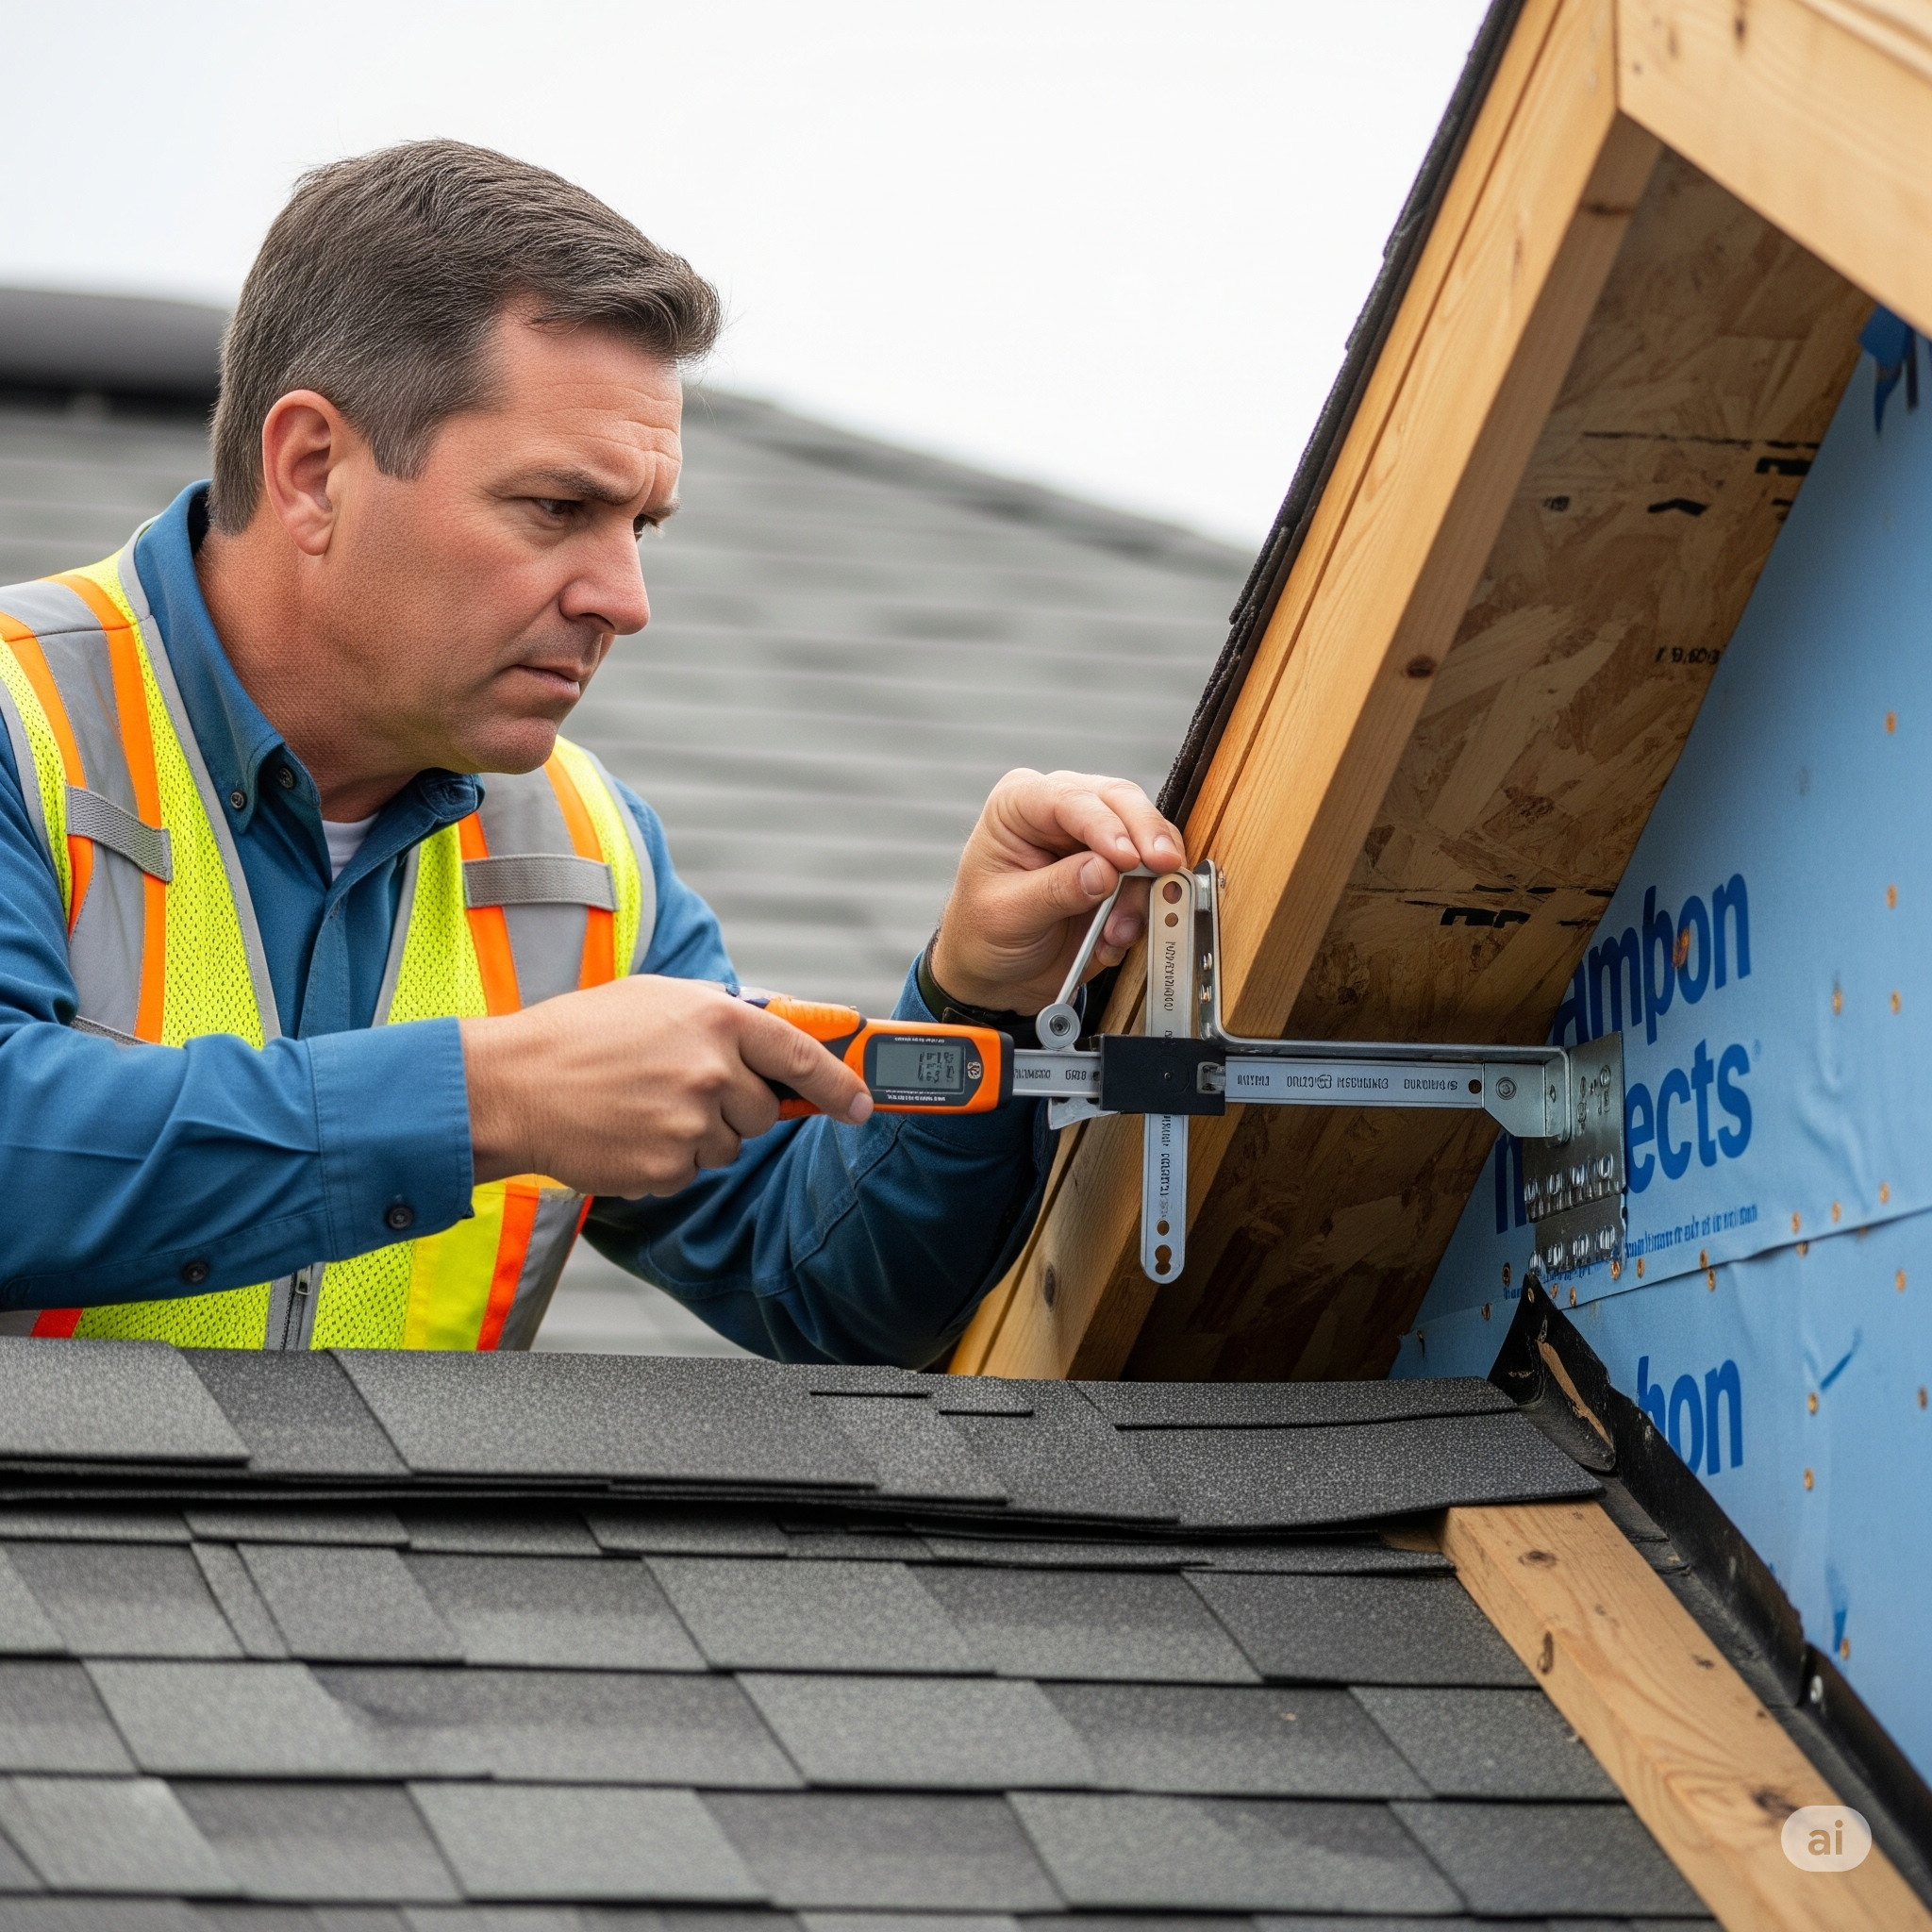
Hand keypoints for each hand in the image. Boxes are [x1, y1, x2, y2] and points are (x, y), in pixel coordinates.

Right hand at [462, 976, 872, 1195]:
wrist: (511, 1084)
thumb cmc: (580, 1035)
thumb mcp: (658, 998)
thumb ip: (723, 1014)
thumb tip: (782, 1028)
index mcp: (717, 1018)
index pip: (803, 1056)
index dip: (841, 1084)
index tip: (862, 1104)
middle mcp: (712, 1071)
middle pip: (765, 1111)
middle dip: (736, 1106)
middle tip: (681, 1088)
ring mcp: (690, 1124)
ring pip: (729, 1145)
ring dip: (699, 1134)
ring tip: (642, 1106)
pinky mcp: (666, 1168)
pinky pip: (691, 1173)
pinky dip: (666, 1160)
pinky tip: (627, 1133)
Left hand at [929, 768, 1185, 1014]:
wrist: (998, 974)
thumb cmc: (984, 933)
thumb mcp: (1007, 915)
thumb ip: (1056, 891)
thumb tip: (1105, 871)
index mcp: (1019, 804)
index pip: (1069, 798)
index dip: (1104, 825)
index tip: (1126, 859)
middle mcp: (1062, 810)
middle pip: (1120, 802)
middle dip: (1145, 837)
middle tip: (1163, 868)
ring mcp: (1097, 838)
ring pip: (1146, 839)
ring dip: (1145, 887)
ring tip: (1118, 932)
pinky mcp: (1122, 871)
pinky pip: (1152, 878)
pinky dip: (1146, 908)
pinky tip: (1116, 939)